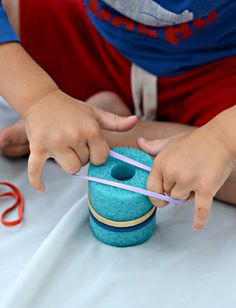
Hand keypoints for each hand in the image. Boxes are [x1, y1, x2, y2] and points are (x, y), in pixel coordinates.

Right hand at [23, 88, 137, 190]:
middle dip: (81, 158)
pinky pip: (36, 170)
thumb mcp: (94, 113)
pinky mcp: (38, 147)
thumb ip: (115, 121)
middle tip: (74, 145)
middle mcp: (74, 136)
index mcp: (90, 129)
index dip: (97, 156)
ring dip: (68, 165)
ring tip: (63, 152)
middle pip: (85, 164)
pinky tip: (41, 188)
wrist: (41, 99)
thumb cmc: (71, 108)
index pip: (101, 157)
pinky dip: (37, 181)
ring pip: (70, 169)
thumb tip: (136, 121)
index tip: (90, 149)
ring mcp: (55, 143)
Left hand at [138, 116, 235, 229]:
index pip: (151, 187)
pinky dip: (199, 219)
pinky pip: (200, 209)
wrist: (221, 138)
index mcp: (161, 162)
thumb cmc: (196, 140)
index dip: (156, 195)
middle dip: (177, 190)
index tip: (160, 199)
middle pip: (168, 194)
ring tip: (197, 179)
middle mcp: (172, 172)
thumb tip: (139, 142)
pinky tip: (197, 226)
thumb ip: (154, 146)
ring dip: (189, 195)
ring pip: (181, 200)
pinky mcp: (205, 188)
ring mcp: (188, 181)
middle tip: (188, 176)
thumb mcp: (171, 142)